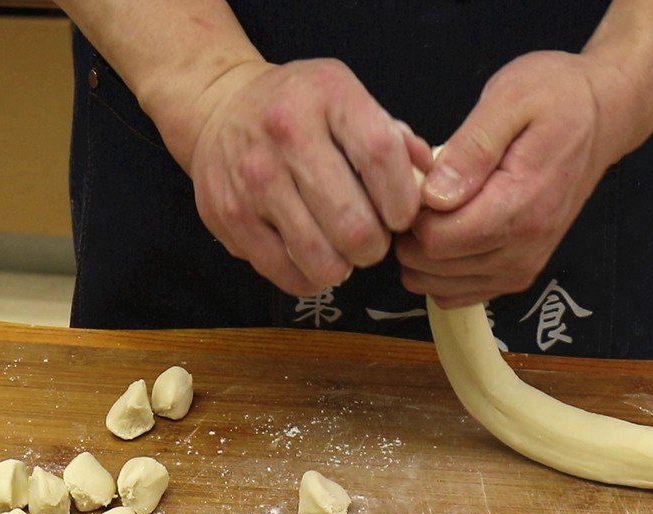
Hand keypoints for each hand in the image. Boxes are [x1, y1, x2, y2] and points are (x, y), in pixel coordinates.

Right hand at [188, 59, 432, 296]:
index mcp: (329, 97)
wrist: (219, 108)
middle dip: (375, 246)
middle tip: (373, 240)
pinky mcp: (228, 216)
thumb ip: (394, 138)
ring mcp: (253, 179)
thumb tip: (432, 184)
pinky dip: (309, 278)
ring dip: (343, 267)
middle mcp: (286, 134)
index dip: (403, 200)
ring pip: (320, 258)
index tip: (403, 217)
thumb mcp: (348, 98)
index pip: (380, 155)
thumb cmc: (301, 110)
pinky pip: (285, 273)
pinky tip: (313, 257)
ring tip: (342, 251)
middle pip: (353, 223)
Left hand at [397, 51, 633, 307]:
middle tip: (421, 190)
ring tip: (434, 209)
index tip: (417, 179)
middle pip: (432, 267)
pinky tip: (444, 232)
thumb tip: (435, 195)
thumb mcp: (509, 99)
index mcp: (521, 205)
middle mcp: (524, 248)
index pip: (437, 239)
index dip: (410, 212)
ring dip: (420, 255)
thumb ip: (471, 148)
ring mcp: (522, 266)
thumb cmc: (555, 97)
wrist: (602, 116)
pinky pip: (457, 293)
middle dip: (410, 233)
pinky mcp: (516, 274)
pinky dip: (438, 271)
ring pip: (439, 286)